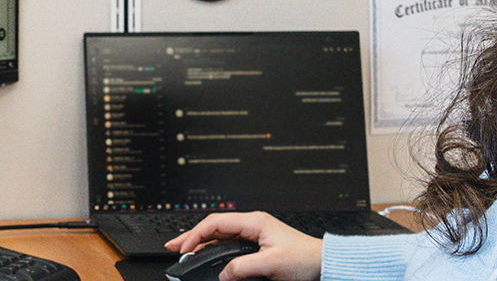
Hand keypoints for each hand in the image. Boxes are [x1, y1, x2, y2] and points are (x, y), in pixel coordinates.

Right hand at [164, 212, 322, 280]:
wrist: (323, 263)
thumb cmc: (305, 258)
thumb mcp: (271, 264)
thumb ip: (242, 268)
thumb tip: (222, 274)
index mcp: (255, 222)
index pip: (216, 223)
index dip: (196, 235)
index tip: (183, 248)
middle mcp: (253, 225)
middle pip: (214, 228)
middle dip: (192, 237)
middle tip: (173, 247)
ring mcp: (254, 235)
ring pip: (220, 237)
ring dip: (202, 244)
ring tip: (185, 252)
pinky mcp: (257, 246)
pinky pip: (229, 246)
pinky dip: (214, 251)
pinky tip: (206, 256)